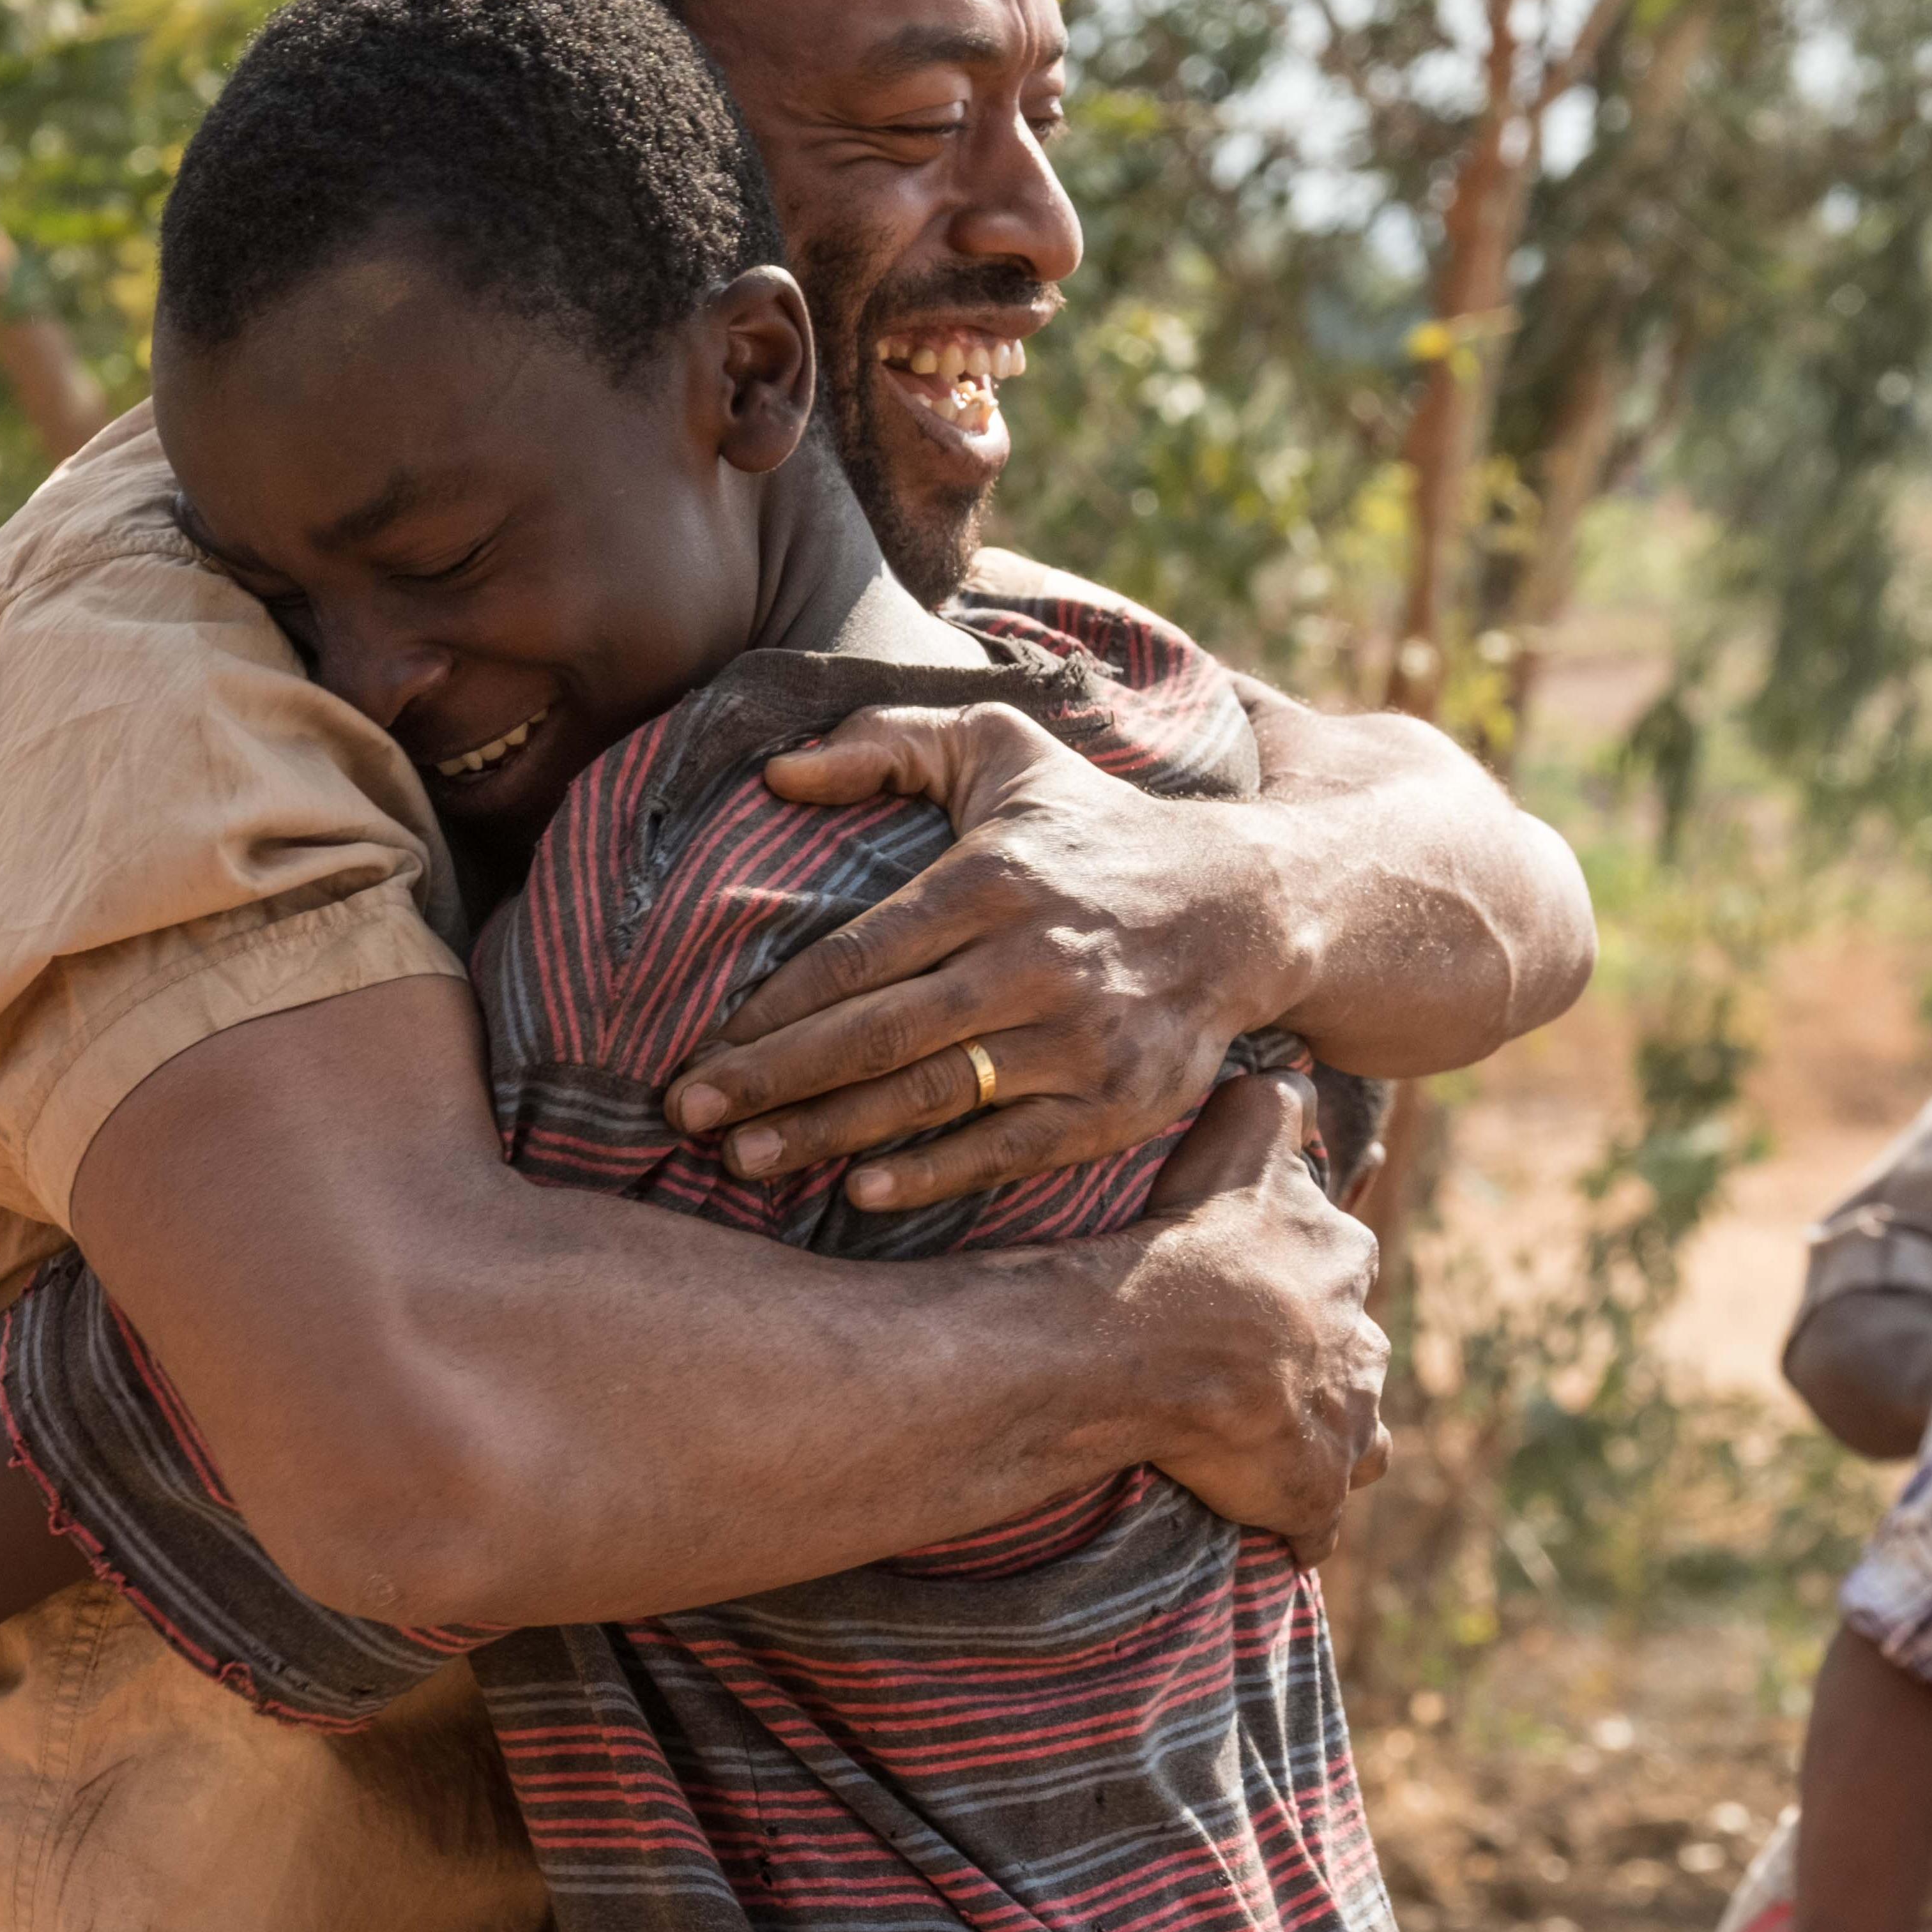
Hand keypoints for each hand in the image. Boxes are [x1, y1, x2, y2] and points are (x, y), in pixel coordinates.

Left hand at [665, 703, 1298, 1211]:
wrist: (1245, 905)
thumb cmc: (1097, 827)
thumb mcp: (1003, 748)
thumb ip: (888, 740)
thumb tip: (776, 772)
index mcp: (994, 878)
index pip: (857, 955)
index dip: (770, 1009)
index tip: (698, 1047)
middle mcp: (1036, 959)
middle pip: (877, 1035)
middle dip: (771, 1082)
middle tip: (687, 1115)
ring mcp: (1080, 1038)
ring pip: (931, 1097)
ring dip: (827, 1135)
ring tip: (744, 1161)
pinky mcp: (1117, 1101)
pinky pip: (1008, 1149)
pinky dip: (932, 1175)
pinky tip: (859, 1191)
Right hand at [1118, 1072, 1389, 1564]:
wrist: (1163, 1343)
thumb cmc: (1193, 1237)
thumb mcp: (1241, 1135)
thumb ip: (1277, 1102)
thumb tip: (1303, 1073)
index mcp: (1346, 1261)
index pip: (1344, 1263)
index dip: (1303, 1275)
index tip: (1261, 1288)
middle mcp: (1361, 1344)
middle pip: (1355, 1353)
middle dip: (1321, 1361)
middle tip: (1259, 1370)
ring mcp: (1344, 1426)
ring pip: (1358, 1435)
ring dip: (1328, 1440)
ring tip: (1277, 1446)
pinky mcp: (1315, 1492)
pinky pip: (1316, 1518)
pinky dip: (1300, 1520)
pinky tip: (1274, 1523)